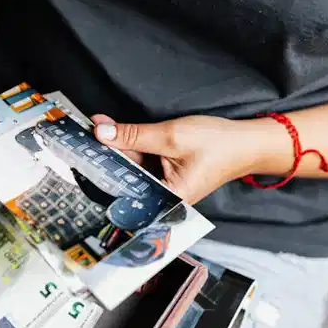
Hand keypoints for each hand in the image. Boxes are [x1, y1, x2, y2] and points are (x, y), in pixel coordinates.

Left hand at [91, 114, 271, 203]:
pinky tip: (113, 132)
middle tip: (83, 132)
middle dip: (106, 154)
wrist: (248, 142)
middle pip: (126, 176)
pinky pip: (142, 162)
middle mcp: (163, 198)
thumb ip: (134, 136)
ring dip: (116, 148)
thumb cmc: (218, 143)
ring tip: (95, 127)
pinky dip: (130, 148)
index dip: (101, 169)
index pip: (125, 186)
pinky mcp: (166, 174)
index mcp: (167, 200)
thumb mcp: (171, 136)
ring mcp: (164, 186)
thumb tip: (102, 132)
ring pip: (132, 167)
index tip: (80, 152)